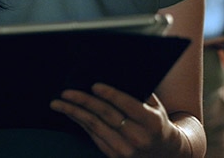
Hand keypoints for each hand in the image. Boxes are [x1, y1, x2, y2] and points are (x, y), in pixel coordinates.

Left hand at [50, 83, 185, 156]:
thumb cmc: (156, 123)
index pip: (127, 105)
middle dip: (84, 102)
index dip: (110, 94)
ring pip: (95, 127)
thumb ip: (140, 92)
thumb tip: (116, 74)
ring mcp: (125, 150)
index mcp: (151, 122)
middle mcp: (138, 138)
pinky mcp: (114, 156)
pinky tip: (70, 113)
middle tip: (66, 92)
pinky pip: (93, 136)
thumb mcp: (156, 107)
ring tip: (58, 103)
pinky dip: (80, 123)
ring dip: (74, 113)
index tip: (94, 85)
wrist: (164, 153)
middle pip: (106, 116)